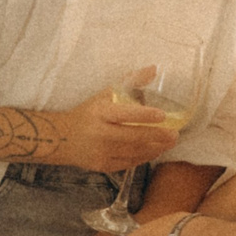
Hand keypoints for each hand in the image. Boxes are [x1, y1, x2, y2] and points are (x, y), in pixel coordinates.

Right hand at [55, 78, 178, 173]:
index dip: (144, 115)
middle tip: (175, 134)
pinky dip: (144, 157)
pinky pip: (128, 163)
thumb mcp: (105, 94)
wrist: (61, 139)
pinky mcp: (103, 166)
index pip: (124, 114)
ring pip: (134, 152)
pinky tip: (154, 151)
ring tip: (169, 142)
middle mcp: (100, 134)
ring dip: (155, 148)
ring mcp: (101, 152)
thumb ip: (130, 81)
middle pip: (133, 136)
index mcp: (100, 113)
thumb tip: (154, 69)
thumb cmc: (88, 113)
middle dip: (157, 136)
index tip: (162, 115)